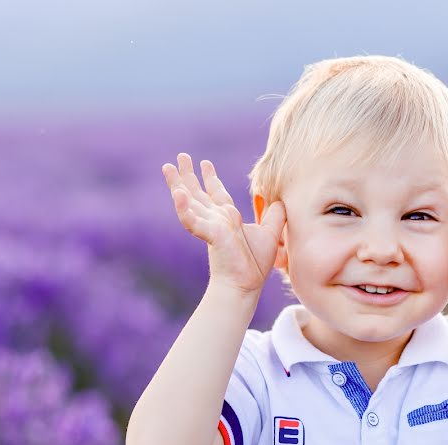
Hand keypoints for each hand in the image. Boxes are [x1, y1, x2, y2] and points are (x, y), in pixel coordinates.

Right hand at [162, 153, 285, 295]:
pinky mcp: (209, 234)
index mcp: (228, 217)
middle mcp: (216, 218)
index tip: (205, 163)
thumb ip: (275, 216)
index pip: (217, 193)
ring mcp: (210, 225)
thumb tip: (280, 200)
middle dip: (188, 174)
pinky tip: (178, 194)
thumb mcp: (270, 233)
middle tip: (180, 156)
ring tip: (167, 167)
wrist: (246, 284)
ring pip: (189, 201)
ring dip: (177, 184)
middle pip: (198, 192)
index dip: (210, 178)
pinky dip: (184, 208)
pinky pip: (192, 220)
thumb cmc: (255, 264)